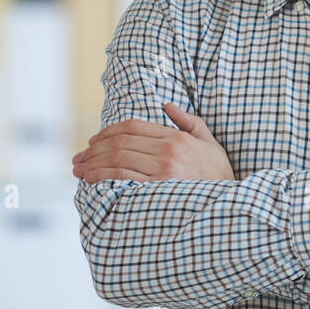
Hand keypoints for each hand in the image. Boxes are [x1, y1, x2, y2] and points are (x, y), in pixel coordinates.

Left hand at [71, 102, 235, 182]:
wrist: (230, 202)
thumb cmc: (219, 175)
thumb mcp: (209, 142)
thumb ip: (189, 121)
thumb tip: (168, 106)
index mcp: (176, 137)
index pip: (133, 127)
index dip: (108, 131)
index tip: (94, 141)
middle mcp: (167, 150)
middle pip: (120, 142)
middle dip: (94, 149)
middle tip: (78, 158)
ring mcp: (163, 170)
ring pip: (118, 158)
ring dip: (93, 163)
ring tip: (79, 170)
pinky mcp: (158, 189)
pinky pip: (123, 178)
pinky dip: (103, 176)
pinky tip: (91, 180)